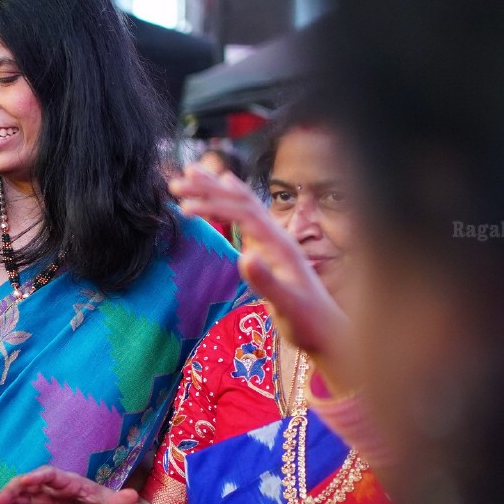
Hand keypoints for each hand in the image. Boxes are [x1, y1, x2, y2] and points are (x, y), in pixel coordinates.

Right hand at [0, 465, 136, 503]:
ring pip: (13, 499)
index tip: (25, 480)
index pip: (48, 475)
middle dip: (9, 491)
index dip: (36, 477)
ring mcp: (36, 499)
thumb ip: (119, 500)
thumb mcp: (112, 503)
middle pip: (25, 485)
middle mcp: (46, 487)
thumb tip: (132, 497)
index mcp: (65, 480)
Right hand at [169, 165, 348, 362]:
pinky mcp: (269, 247)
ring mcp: (274, 240)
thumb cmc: (307, 321)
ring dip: (216, 187)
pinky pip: (247, 214)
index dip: (214, 207)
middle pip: (241, 201)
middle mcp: (277, 236)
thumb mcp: (287, 305)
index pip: (243, 214)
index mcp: (280, 245)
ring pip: (244, 203)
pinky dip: (230, 198)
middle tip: (177, 181)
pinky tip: (224, 187)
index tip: (184, 208)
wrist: (327, 330)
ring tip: (191, 172)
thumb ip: (266, 282)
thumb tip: (244, 256)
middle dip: (209, 188)